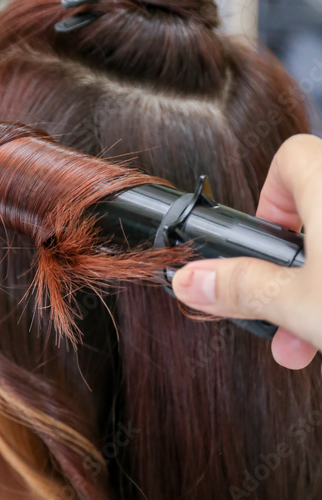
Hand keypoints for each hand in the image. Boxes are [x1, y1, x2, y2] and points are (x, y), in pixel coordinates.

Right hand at [172, 134, 321, 370]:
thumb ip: (242, 288)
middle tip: (282, 308)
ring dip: (315, 292)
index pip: (288, 158)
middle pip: (313, 212)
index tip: (257, 249)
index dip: (264, 203)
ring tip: (306, 342)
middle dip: (289, 270)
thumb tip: (190, 280)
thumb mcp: (300, 302)